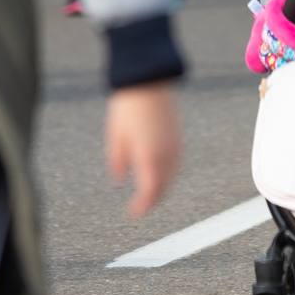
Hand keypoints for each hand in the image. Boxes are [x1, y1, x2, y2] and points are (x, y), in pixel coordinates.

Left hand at [105, 82, 180, 218]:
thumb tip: (119, 180)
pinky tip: (159, 173)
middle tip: (141, 207)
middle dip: (153, 200)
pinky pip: (176, 164)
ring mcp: (175, 145)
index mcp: (150, 158)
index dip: (142, 205)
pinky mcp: (178, 137)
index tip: (134, 213)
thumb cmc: (128, 109)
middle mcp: (167, 155)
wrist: (149, 82)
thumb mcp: (116, 138)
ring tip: (150, 192)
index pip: (150, 191)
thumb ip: (118, 162)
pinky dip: (168, 174)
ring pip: (172, 176)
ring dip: (162, 187)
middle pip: (164, 187)